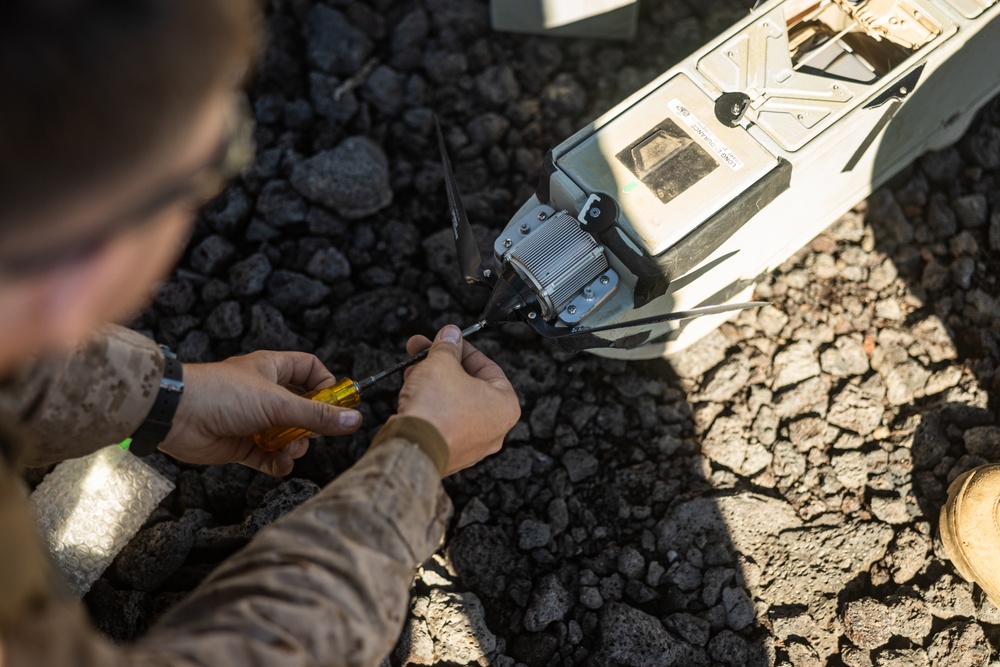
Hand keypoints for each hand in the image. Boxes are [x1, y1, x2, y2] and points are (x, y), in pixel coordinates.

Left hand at [159, 351, 362, 475]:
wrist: (175, 415)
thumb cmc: (222, 394)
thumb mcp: (278, 403)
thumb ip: (317, 415)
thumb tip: (355, 420)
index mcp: (272, 369)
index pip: (310, 370)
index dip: (327, 385)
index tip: (338, 405)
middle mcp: (263, 392)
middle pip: (302, 408)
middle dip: (310, 425)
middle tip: (310, 434)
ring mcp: (251, 419)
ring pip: (286, 434)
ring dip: (294, 446)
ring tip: (289, 451)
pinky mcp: (239, 444)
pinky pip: (267, 456)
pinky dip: (277, 462)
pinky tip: (280, 465)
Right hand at [400, 325, 519, 474]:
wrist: (413, 449)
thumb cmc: (437, 409)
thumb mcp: (442, 363)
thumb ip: (447, 346)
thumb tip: (450, 335)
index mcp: (505, 406)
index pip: (488, 367)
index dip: (463, 349)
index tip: (448, 339)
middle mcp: (494, 429)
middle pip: (468, 384)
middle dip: (443, 364)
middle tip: (425, 350)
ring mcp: (473, 444)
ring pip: (454, 403)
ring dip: (433, 383)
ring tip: (413, 371)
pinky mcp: (451, 453)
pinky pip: (444, 422)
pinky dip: (430, 406)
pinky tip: (413, 393)